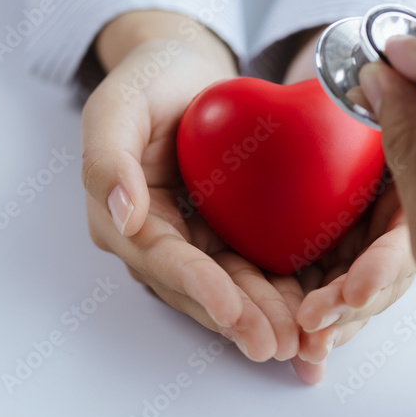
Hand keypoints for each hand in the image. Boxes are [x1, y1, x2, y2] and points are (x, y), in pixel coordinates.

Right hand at [82, 11, 322, 381]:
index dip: (197, 287)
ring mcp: (189, 241)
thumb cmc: (146, 81)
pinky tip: (308, 316)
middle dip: (236, 319)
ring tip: (299, 343)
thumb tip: (122, 215)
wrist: (180, 71)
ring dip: (260, 317)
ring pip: (227, 288)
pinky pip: (249, 270)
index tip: (232, 311)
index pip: (162, 259)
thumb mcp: (116, 105)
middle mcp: (153, 239)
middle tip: (276, 345)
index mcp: (120, 216)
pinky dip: (276, 293)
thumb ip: (107, 158)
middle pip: (197, 288)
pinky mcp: (221, 236)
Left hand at [276, 30, 415, 367]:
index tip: (355, 290)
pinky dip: (320, 330)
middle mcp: (395, 223)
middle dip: (349, 306)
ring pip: (354, 298)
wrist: (341, 94)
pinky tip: (305, 365)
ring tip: (304, 353)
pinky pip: (331, 302)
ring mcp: (369, 247)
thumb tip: (388, 85)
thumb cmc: (355, 89)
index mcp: (410, 188)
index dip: (381, 264)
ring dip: (333, 328)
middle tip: (314, 326)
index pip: (399, 234)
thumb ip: (389, 106)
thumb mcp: (363, 92)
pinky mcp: (339, 263)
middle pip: (378, 278)